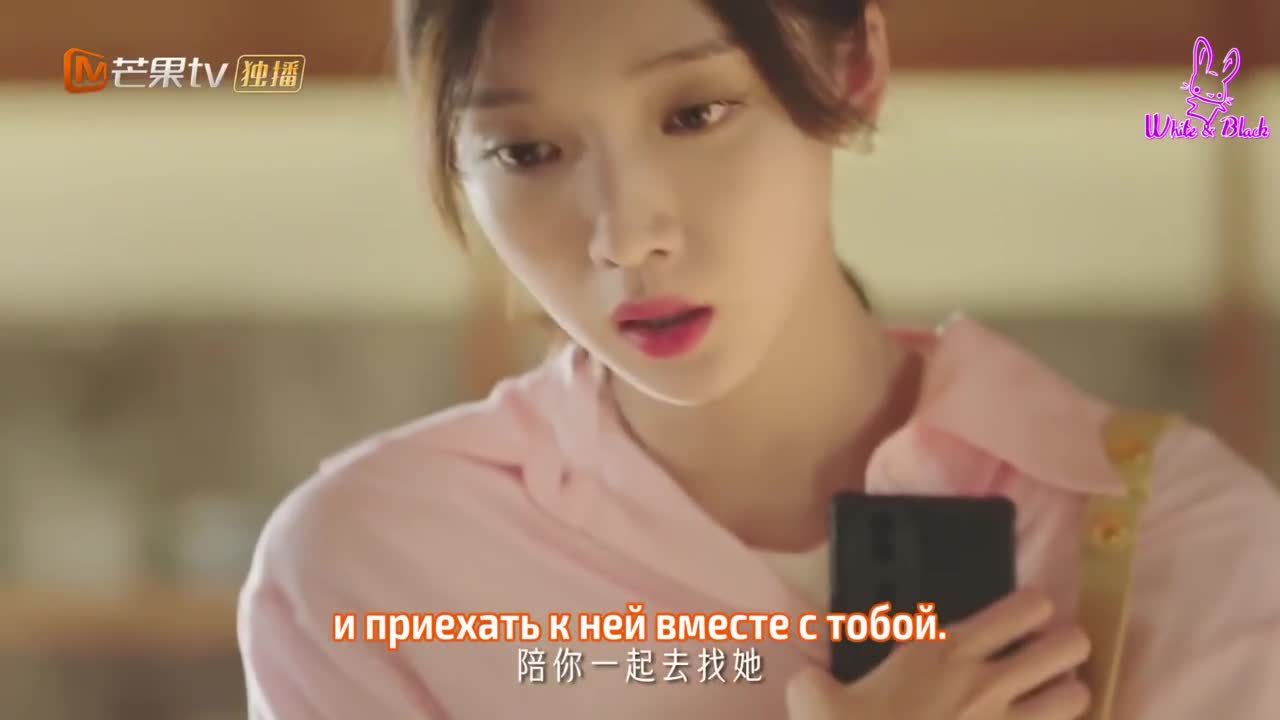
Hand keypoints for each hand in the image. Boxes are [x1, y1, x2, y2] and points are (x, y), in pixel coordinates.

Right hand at [786, 588, 1091, 719]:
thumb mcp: (810, 697)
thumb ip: (813, 676)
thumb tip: (808, 674)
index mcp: (942, 649)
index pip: (1023, 609)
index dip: (1033, 608)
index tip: (1026, 615)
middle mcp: (985, 681)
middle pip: (1067, 646)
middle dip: (1067, 644)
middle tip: (1051, 652)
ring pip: (1074, 696)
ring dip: (1067, 692)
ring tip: (1052, 695)